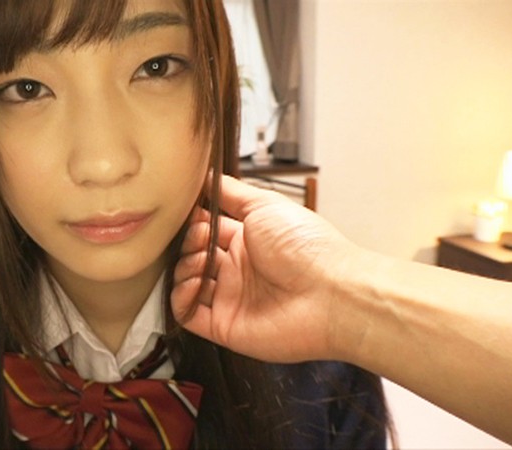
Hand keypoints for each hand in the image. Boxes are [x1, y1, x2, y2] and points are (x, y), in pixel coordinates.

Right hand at [171, 175, 360, 362]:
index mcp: (248, 240)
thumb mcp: (265, 204)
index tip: (190, 211)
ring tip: (200, 259)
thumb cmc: (305, 245)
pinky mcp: (223, 325)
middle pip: (193, 254)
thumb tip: (205, 176)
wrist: (330, 294)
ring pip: (186, 281)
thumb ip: (230, 192)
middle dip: (188, 242)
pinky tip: (195, 282)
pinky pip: (187, 313)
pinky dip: (181, 297)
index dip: (195, 220)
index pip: (207, 229)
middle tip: (201, 236)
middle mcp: (237, 269)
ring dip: (183, 267)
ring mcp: (229, 298)